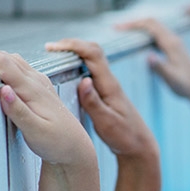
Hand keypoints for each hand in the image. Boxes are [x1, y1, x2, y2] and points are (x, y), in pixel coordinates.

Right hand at [0, 51, 92, 165]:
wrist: (75, 147)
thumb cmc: (57, 143)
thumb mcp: (37, 133)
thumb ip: (19, 112)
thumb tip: (3, 90)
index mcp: (35, 90)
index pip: (2, 65)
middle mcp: (37, 81)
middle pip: (2, 58)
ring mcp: (38, 81)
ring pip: (7, 59)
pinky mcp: (36, 86)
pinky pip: (13, 66)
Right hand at [45, 39, 157, 159]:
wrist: (139, 146)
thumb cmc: (125, 136)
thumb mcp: (107, 123)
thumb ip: (93, 103)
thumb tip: (84, 81)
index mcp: (110, 86)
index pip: (93, 55)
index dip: (73, 46)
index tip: (53, 47)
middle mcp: (110, 82)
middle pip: (93, 52)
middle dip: (72, 45)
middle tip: (50, 47)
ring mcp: (108, 86)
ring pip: (92, 60)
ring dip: (75, 53)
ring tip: (55, 54)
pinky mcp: (105, 92)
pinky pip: (91, 71)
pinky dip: (78, 64)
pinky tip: (67, 70)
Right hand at [116, 17, 189, 101]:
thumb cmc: (187, 86)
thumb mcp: (172, 79)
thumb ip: (160, 67)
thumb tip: (149, 56)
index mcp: (171, 44)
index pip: (150, 25)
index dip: (133, 24)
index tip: (117, 28)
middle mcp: (174, 40)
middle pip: (152, 22)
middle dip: (133, 23)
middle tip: (116, 28)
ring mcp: (175, 43)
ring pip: (155, 27)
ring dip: (139, 27)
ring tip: (123, 32)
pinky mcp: (174, 48)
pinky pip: (158, 35)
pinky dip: (146, 33)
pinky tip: (138, 40)